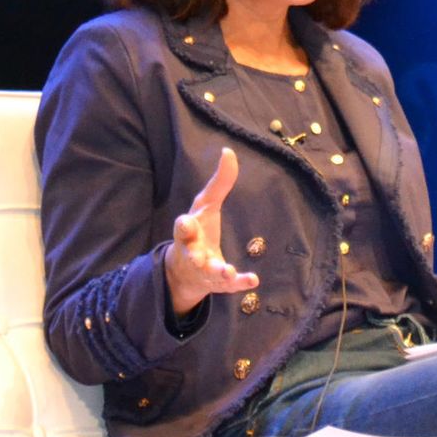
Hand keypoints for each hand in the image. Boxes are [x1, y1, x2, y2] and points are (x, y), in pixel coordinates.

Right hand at [165, 147, 258, 315]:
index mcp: (188, 233)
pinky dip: (240, 282)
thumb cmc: (199, 231)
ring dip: (219, 271)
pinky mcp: (219, 283)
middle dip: (194, 255)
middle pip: (191, 254)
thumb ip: (219, 182)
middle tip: (198, 257)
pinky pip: (229, 285)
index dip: (184, 226)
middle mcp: (193, 252)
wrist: (187, 271)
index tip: (186, 222)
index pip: (182, 228)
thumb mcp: (207, 206)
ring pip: (210, 272)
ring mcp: (205, 269)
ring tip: (227, 271)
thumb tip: (229, 151)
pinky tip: (253, 280)